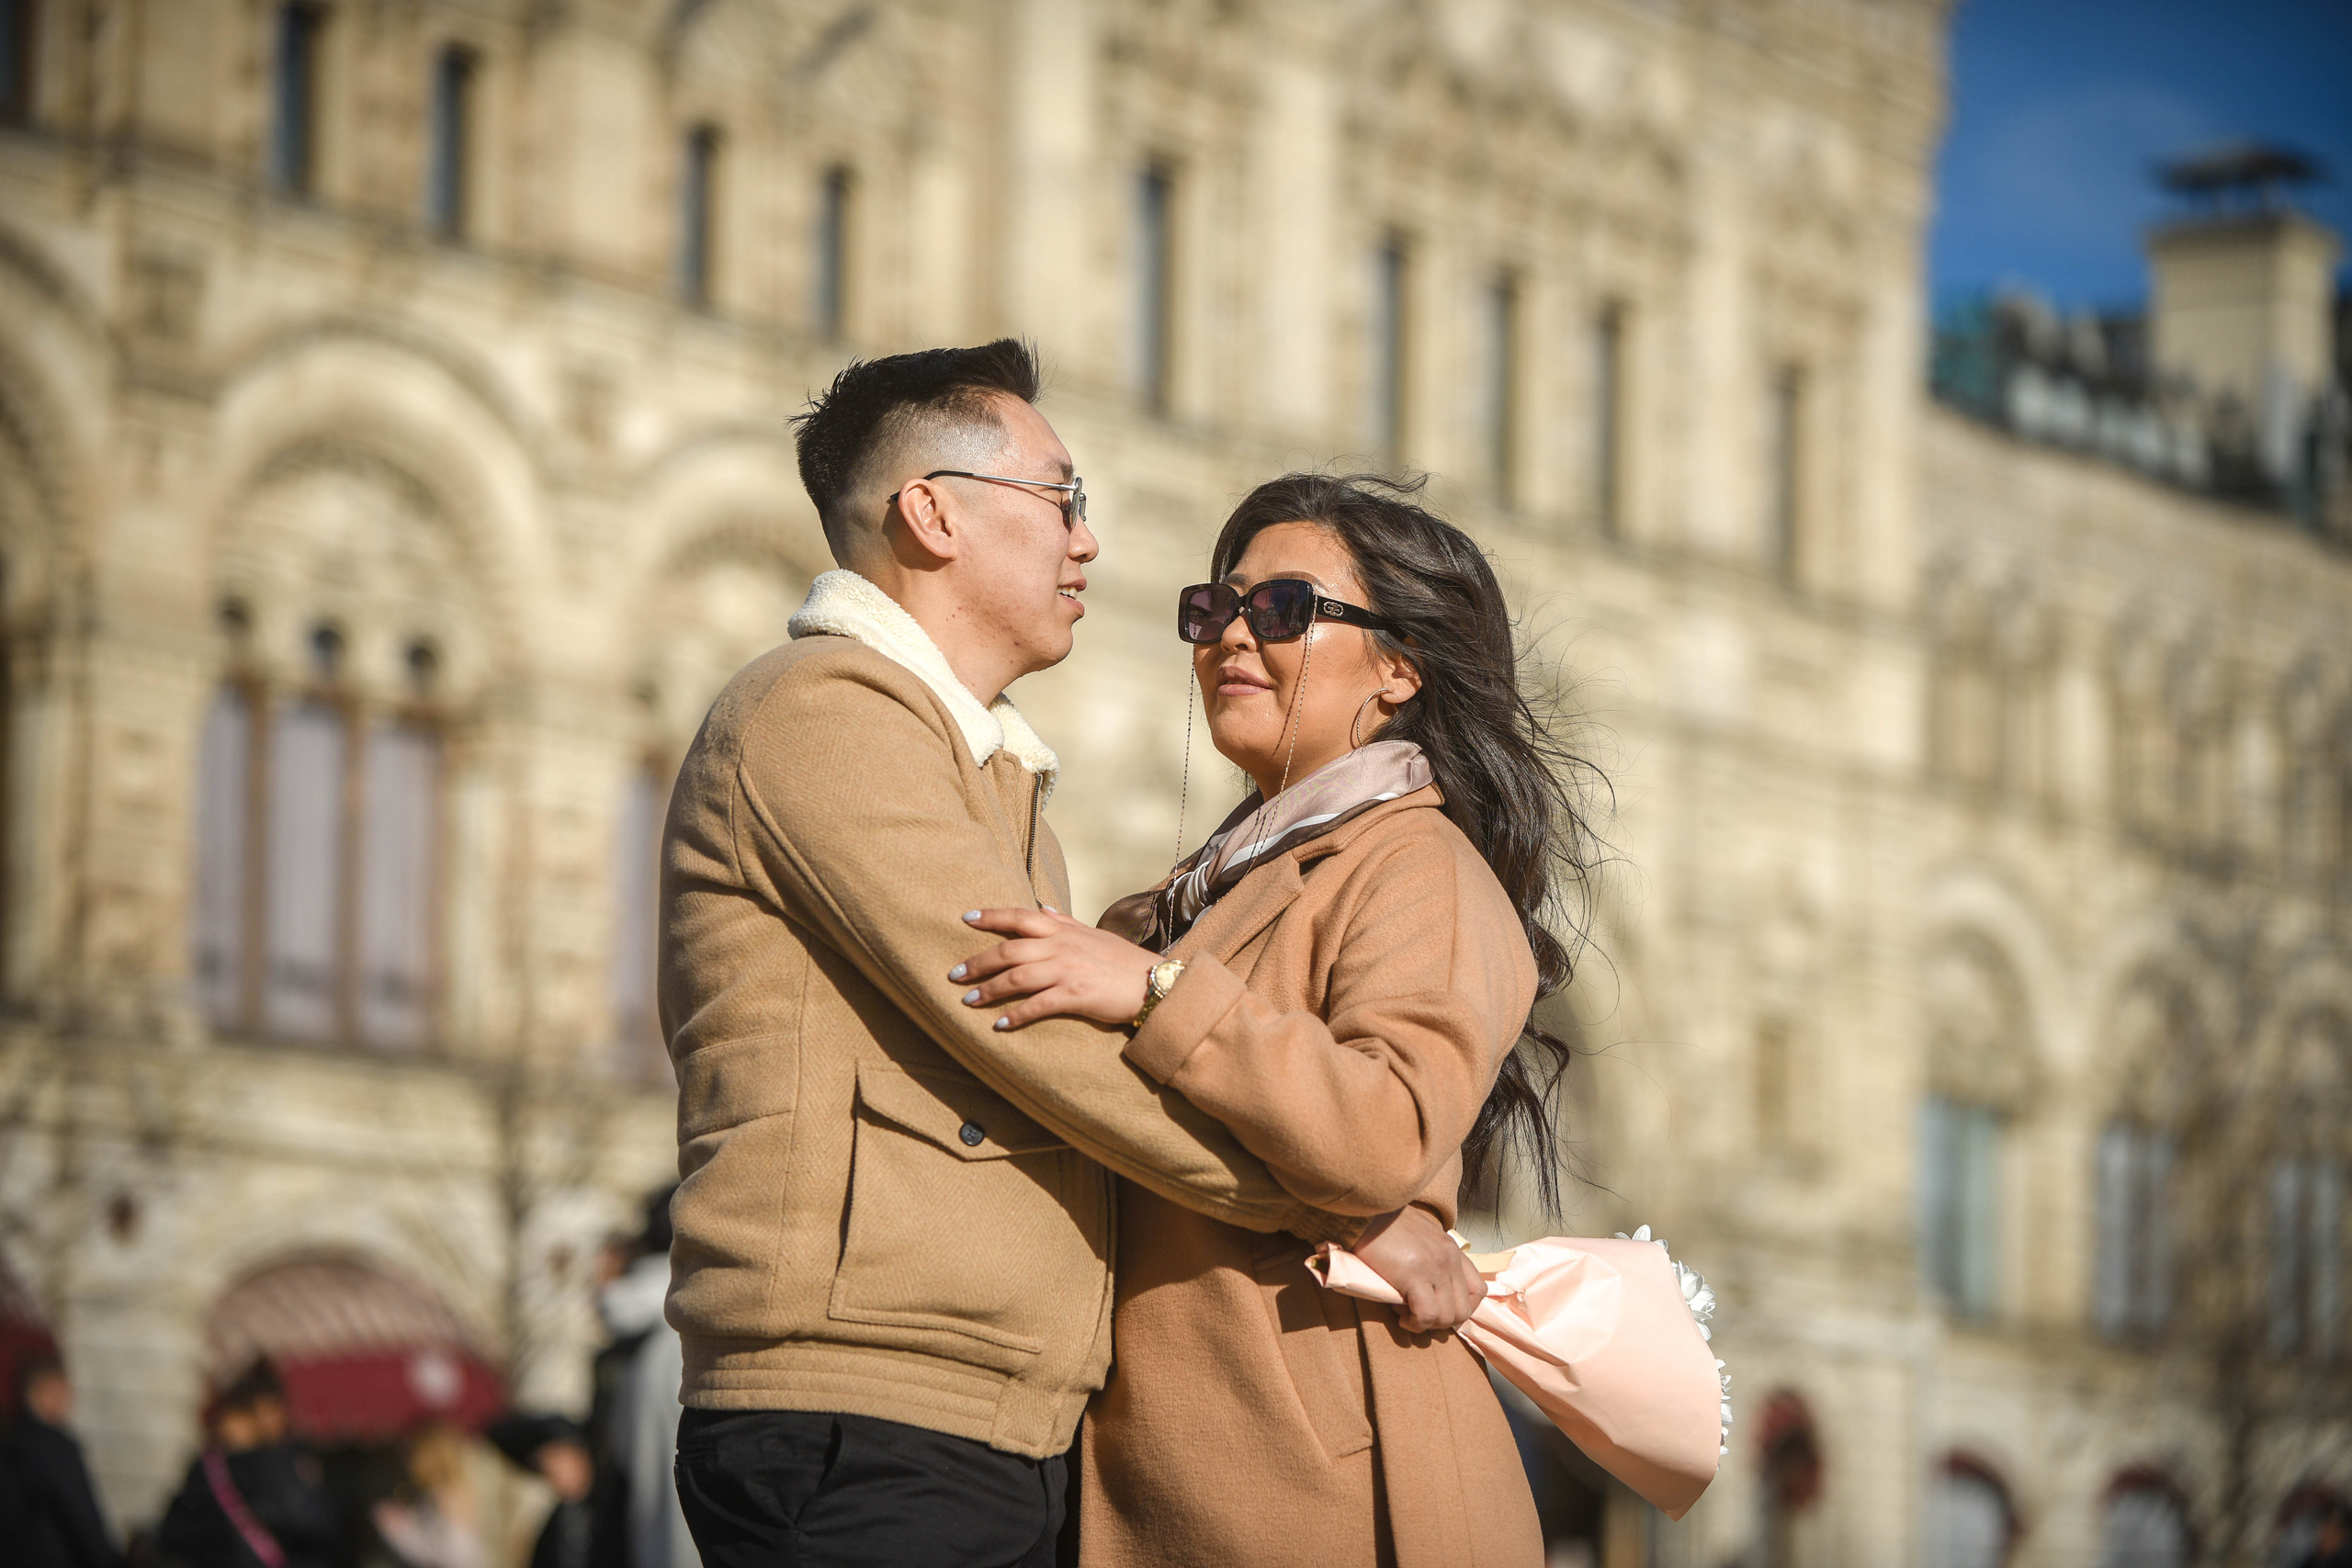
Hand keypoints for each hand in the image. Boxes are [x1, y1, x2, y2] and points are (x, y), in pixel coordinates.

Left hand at [951, 907, 1161, 1029]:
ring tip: (967, 1001)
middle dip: (978, 962)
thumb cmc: (1122, 960)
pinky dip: (1016, 1015)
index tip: (966, 918)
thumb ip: (1064, 921)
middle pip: (1009, 950)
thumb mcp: (1093, 933)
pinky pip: (1038, 1005)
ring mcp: (1067, 971)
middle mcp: (1061, 947)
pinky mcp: (1075, 996)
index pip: (1020, 917)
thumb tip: (1041, 906)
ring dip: (989, 990)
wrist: (1152, 983)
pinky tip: (1000, 1024)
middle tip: (954, 974)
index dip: (992, 916)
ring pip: (1017, 977)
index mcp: (1064, 930)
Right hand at [1351, 1206, 1484, 1333]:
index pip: (1477, 1290)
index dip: (1460, 1309)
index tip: (1438, 1310)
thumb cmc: (1383, 1224)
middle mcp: (1449, 1258)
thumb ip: (1430, 1256)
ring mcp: (1435, 1267)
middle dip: (1441, 1322)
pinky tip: (1400, 1315)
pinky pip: (1426, 1314)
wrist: (1364, 1212)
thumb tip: (1427, 1285)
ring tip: (1404, 1313)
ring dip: (1426, 1323)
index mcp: (1452, 1249)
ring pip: (1447, 1317)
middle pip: (1464, 1310)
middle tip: (1417, 1314)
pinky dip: (1414, 1323)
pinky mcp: (1416, 1275)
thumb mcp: (1418, 1236)